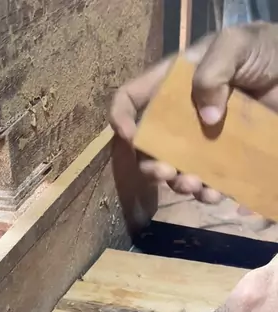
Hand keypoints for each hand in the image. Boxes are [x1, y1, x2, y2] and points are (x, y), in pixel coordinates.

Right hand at [110, 23, 277, 202]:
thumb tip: (207, 117)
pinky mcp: (225, 158)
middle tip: (166, 173)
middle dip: (151, 165)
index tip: (131, 137)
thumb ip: (213, 72)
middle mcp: (181, 117)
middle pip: (149, 147)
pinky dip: (208, 193)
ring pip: (177, 171)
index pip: (132, 99)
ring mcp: (202, 140)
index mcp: (173, 85)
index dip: (121, 118)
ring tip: (195, 186)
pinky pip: (210, 182)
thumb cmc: (263, 49)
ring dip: (180, 185)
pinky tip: (216, 193)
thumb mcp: (235, 45)